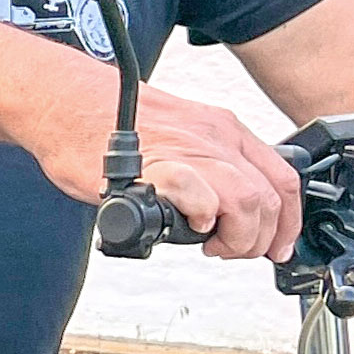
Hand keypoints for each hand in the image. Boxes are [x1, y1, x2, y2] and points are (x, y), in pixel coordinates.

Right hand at [114, 86, 302, 260]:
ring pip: (247, 200)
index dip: (287, 222)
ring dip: (237, 236)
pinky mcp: (157, 165)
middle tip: (230, 248)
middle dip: (259, 239)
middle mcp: (213, 137)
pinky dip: (202, 218)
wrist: (67, 105)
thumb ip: (207, 170)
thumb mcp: (180, 139)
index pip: (283, 179)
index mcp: (223, 130)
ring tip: (212, 244)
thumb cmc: (110, 126)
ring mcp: (187, 150)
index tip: (277, 246)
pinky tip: (189, 225)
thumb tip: (225, 214)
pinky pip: (200, 194)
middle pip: (269, 197)